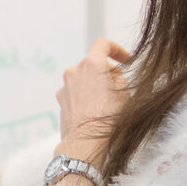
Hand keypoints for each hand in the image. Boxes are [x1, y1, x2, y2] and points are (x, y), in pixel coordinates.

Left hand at [56, 38, 131, 163]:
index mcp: (92, 63)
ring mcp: (65, 85)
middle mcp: (74, 70)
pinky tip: (93, 111)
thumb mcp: (125, 92)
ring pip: (84, 78)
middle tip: (118, 88)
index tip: (124, 60)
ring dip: (94, 85)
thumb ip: (119, 76)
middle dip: (106, 72)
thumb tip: (112, 74)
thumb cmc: (108, 118)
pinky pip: (75, 91)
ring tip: (105, 103)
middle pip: (94, 63)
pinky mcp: (61, 99)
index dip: (117, 49)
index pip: (103, 44)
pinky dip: (84, 96)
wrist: (85, 141)